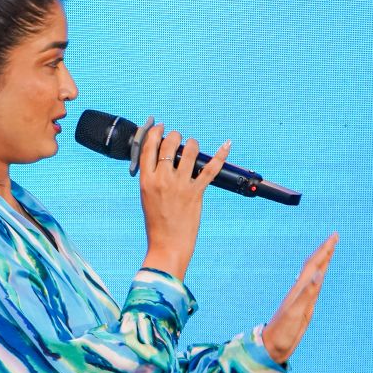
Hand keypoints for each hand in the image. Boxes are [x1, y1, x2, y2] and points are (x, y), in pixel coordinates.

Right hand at [138, 121, 230, 280]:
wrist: (167, 245)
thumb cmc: (157, 224)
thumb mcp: (147, 197)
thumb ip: (152, 178)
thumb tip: (161, 160)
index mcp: (146, 180)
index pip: (149, 147)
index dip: (155, 133)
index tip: (160, 127)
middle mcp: (162, 179)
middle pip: (169, 144)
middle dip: (175, 135)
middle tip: (178, 137)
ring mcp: (180, 185)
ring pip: (190, 151)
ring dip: (193, 144)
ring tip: (193, 146)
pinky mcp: (196, 192)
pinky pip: (210, 169)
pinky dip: (220, 155)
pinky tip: (226, 145)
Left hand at [262, 234, 338, 364]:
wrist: (272, 346)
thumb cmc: (282, 331)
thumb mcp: (295, 312)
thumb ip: (307, 293)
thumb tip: (319, 273)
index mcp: (299, 288)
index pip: (314, 263)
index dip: (324, 249)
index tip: (334, 236)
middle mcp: (301, 290)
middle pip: (314, 265)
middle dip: (325, 250)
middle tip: (335, 237)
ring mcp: (303, 298)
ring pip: (315, 274)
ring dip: (323, 261)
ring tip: (330, 250)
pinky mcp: (305, 307)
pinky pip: (315, 287)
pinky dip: (320, 277)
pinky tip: (321, 275)